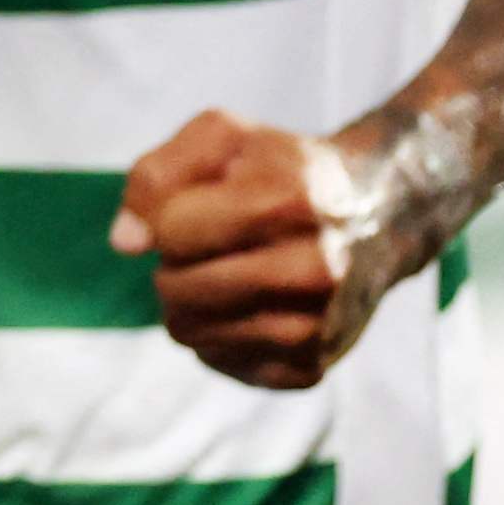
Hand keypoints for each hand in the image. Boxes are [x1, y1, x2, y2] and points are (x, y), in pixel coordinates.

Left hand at [114, 110, 411, 389]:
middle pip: (175, 290)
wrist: (378, 214)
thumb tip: (125, 242)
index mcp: (288, 201)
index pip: (170, 232)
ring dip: (188, 302)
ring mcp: (315, 325)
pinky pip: (219, 362)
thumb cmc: (284, 169)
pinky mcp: (312, 367)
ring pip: (189, 333)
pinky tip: (247, 304)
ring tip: (227, 271)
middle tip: (211, 243)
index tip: (194, 207)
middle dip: (173, 263)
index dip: (166, 218)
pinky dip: (217, 335)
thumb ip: (157, 175)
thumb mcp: (222, 137)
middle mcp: (311, 269)